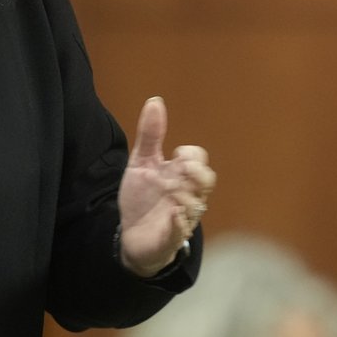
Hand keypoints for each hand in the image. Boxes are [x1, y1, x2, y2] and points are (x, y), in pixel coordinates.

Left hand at [116, 97, 215, 277]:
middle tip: (181, 169)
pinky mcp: (170, 236)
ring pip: (196, 205)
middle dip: (198, 173)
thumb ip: (150, 135)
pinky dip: (179, 223)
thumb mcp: (142, 163)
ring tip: (170, 190)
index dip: (192, 154)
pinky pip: (181, 230)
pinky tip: (172, 214)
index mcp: (180, 176)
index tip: (176, 153)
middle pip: (207, 181)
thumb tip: (156, 100)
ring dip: (185, 196)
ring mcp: (181, 216)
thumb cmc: (142, 198)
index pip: (199, 159)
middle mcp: (186, 195)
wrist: (130, 234)